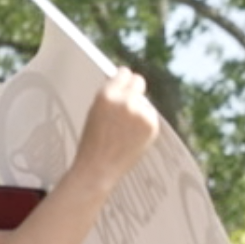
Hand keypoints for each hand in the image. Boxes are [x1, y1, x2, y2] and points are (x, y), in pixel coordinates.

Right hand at [72, 67, 163, 184]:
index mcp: (106, 95)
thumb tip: (124, 84)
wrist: (98, 169)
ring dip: (139, 111)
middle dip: (135, 88)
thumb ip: (110, 96)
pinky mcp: (151, 125)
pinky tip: (131, 137)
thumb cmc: (92, 143)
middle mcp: (125, 100)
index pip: (123, 73)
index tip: (124, 82)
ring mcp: (140, 113)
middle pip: (138, 81)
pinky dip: (144, 125)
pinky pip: (150, 117)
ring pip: (145, 103)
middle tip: (129, 101)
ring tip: (124, 131)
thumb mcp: (94, 112)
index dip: (123, 79)